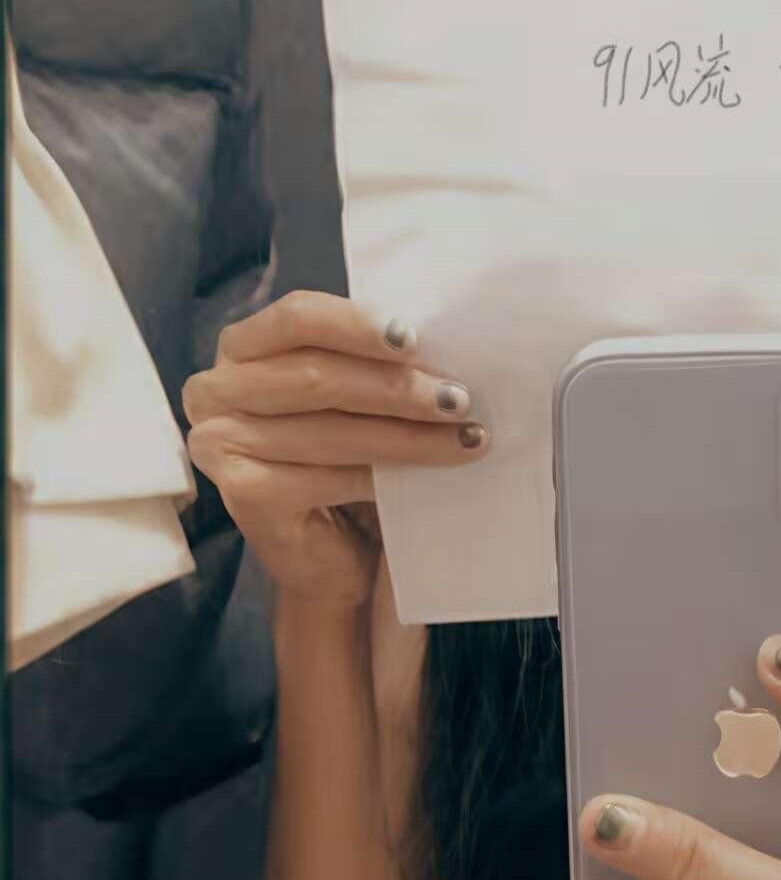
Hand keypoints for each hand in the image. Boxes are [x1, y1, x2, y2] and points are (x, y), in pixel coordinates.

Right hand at [185, 291, 489, 606]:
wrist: (331, 562)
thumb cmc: (347, 465)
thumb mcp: (353, 399)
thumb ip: (369, 363)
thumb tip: (444, 338)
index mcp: (241, 349)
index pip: (298, 318)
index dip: (358, 325)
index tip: (417, 339)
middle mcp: (215, 391)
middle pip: (316, 374)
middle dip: (397, 386)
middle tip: (460, 399)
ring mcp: (219, 444)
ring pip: (330, 428)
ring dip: (408, 436)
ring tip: (466, 438)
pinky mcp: (242, 494)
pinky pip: (327, 476)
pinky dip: (382, 478)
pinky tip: (427, 483)